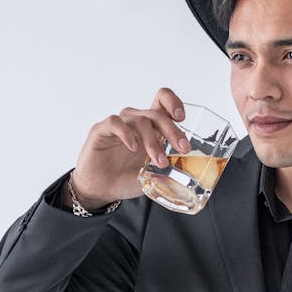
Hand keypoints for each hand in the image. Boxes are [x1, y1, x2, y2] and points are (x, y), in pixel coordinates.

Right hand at [71, 88, 190, 205]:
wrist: (101, 190)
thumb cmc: (126, 178)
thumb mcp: (153, 176)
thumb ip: (169, 171)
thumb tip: (190, 174)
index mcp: (150, 127)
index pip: (162, 101)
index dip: (173, 103)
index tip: (182, 118)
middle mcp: (135, 121)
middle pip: (157, 113)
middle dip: (173, 131)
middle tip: (182, 148)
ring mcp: (119, 125)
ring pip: (139, 120)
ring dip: (153, 141)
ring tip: (159, 161)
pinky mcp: (101, 130)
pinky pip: (115, 123)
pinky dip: (127, 134)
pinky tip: (133, 148)